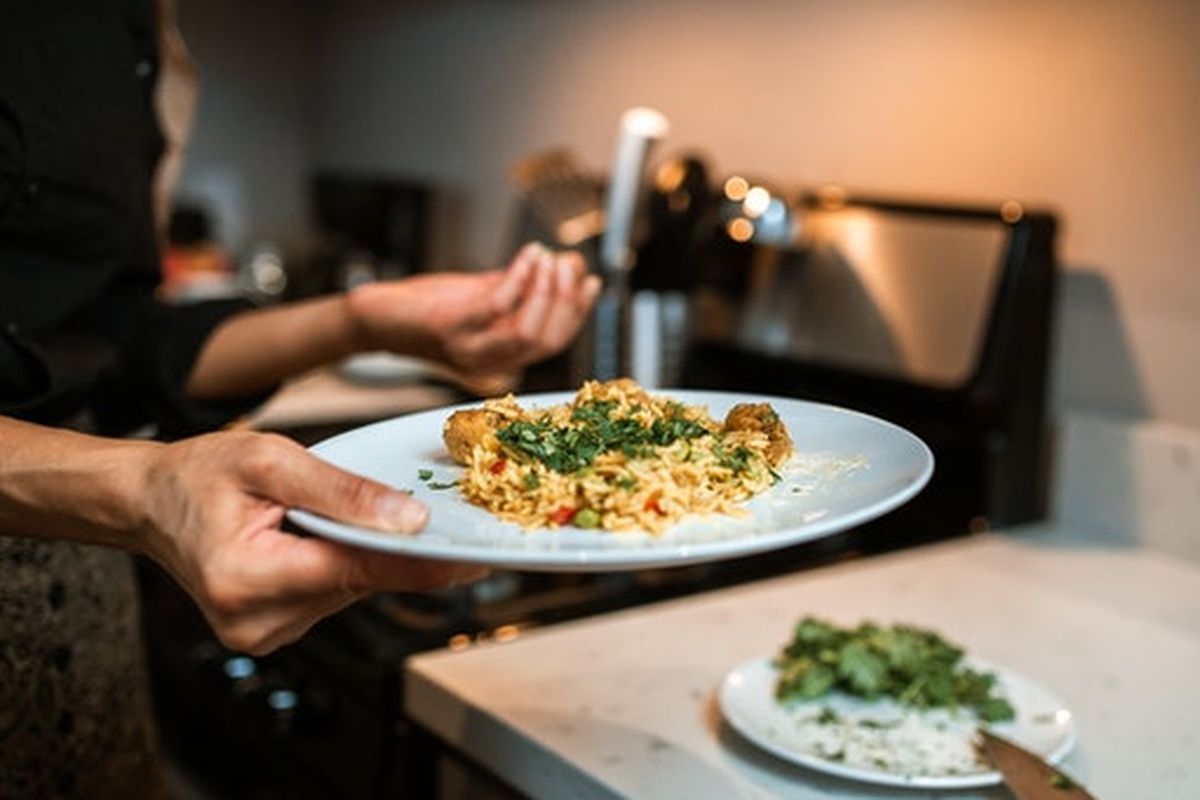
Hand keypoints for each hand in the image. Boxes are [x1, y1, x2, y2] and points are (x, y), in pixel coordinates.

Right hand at [137, 430, 485, 654]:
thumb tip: (410, 519)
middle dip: (387, 546)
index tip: (476, 558)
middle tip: (420, 512)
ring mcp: (264, 633)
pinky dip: (339, 564)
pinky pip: (332, 594)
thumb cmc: (199, 475)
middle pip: (359, 582)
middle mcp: (257, 621)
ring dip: (359, 553)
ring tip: (328, 513)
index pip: (358, 571)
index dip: (421, 562)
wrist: (150, 502)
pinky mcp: (274, 631)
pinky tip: (320, 537)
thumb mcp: (271, 460)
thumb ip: (343, 491)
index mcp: (247, 579)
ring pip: (350, 589)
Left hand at [347, 242, 601, 374]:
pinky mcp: (451, 329)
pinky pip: (498, 305)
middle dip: (566, 299)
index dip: (577, 313)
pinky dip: (520, 277)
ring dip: (547, 290)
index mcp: (502, 358)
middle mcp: (490, 361)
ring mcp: (470, 348)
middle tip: (568, 264)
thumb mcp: (482, 299)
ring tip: (549, 257)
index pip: (554, 343)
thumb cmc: (430, 308)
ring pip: (529, 330)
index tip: (589, 281)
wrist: (378, 319)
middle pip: (548, 340)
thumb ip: (521, 289)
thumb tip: (567, 264)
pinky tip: (528, 255)